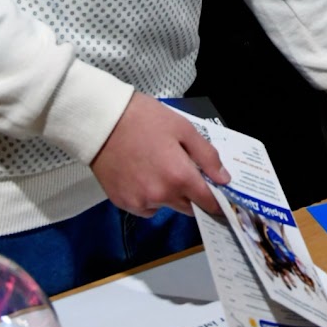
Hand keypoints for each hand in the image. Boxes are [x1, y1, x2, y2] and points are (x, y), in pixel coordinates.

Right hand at [90, 93, 228, 217]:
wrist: (102, 121)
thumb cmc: (145, 119)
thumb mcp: (183, 129)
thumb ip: (207, 156)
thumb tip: (224, 179)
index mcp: (179, 177)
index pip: (207, 202)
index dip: (216, 201)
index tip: (219, 197)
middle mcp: (160, 196)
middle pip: (188, 208)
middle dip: (192, 195)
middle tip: (184, 172)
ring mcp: (139, 202)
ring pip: (165, 207)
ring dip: (168, 195)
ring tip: (157, 167)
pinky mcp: (122, 203)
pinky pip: (145, 207)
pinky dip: (148, 197)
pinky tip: (141, 175)